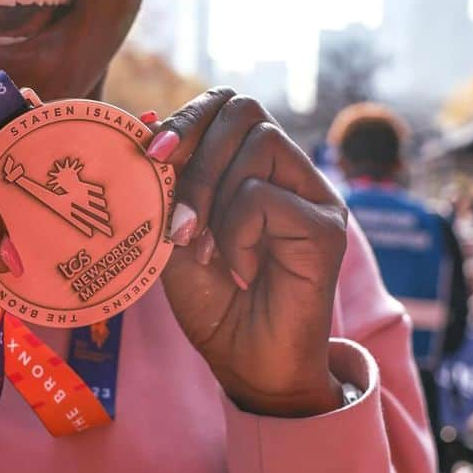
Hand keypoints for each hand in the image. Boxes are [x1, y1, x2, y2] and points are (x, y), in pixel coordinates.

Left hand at [149, 89, 347, 416]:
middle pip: (245, 110)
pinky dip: (238, 232)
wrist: (247, 367)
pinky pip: (266, 197)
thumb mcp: (175, 231)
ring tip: (204, 251)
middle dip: (196, 156)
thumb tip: (145, 118)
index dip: (188, 117)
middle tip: (177, 218)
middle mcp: (291, 173)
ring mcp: (315, 197)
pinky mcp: (328, 228)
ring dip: (213, 196)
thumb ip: (168, 180)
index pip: (228, 105)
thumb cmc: (214, 303)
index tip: (151, 152)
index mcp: (256, 167)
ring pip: (258, 144)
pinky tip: (242, 270)